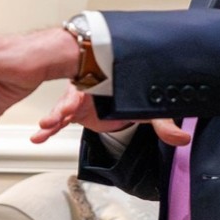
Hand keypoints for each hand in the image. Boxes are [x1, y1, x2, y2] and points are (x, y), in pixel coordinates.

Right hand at [32, 85, 190, 146]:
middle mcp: (88, 89)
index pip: (91, 86)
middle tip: (56, 116)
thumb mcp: (147, 110)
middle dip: (63, 106)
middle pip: (73, 96)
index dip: (82, 94)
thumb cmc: (130, 98)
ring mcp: (79, 101)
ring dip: (53, 118)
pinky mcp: (74, 114)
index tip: (74, 102)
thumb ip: (163, 123)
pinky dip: (48, 130)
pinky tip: (38, 137)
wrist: (122, 100)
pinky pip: (58, 122)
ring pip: (62, 109)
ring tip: (43, 129)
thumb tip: (181, 138)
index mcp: (103, 82)